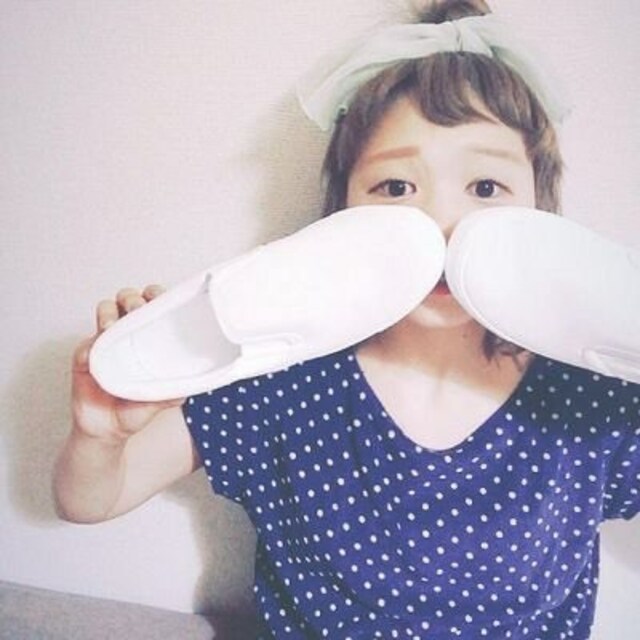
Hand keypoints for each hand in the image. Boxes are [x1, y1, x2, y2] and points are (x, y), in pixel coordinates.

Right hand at [71, 285, 182, 443]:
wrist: (108, 431)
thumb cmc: (135, 410)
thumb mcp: (160, 401)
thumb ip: (174, 391)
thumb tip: (194, 385)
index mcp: (148, 337)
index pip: (153, 305)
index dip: (157, 295)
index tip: (161, 297)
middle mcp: (127, 333)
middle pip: (128, 298)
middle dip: (133, 298)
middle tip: (137, 309)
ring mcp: (105, 341)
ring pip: (105, 310)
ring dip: (109, 313)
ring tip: (111, 327)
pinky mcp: (85, 356)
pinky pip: (85, 344)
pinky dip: (89, 346)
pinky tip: (94, 355)